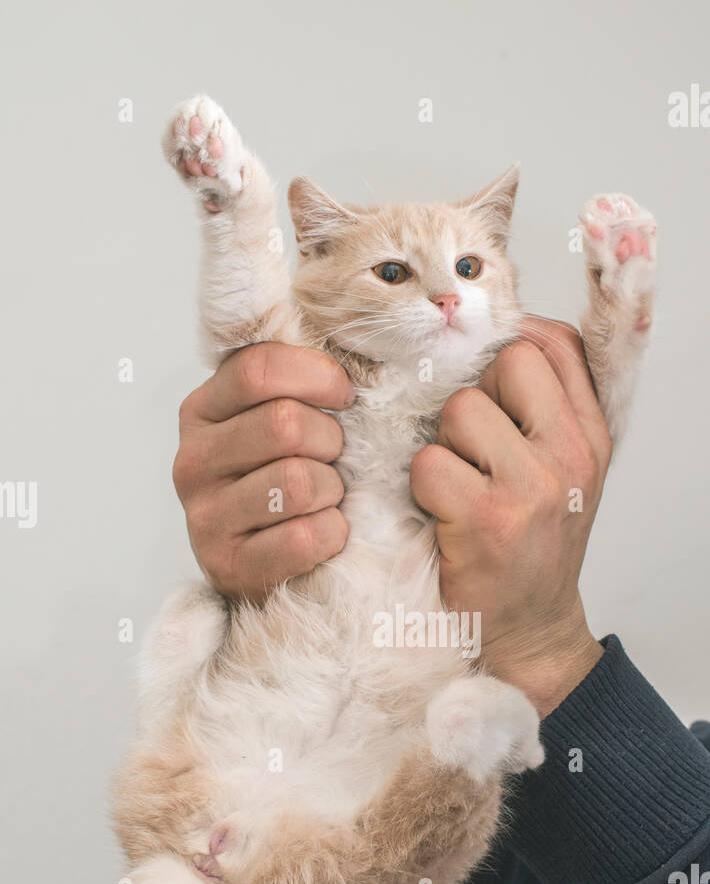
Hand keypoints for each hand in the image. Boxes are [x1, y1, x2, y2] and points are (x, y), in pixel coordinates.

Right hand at [173, 343, 354, 601]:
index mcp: (202, 410)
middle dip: (331, 441)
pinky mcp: (227, 566)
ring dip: (332, 491)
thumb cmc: (281, 482)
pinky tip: (324, 533)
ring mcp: (204, 517)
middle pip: (285, 424)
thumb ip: (289, 376)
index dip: (316, 376)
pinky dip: (332, 534)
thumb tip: (332, 314)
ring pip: (298, 482)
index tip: (344, 395)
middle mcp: (192, 461)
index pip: (259, 368)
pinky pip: (305, 537)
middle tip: (334, 458)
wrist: (262, 569)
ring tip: (325, 497)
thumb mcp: (273, 418)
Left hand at [410, 317, 610, 717]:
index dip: (513, 346)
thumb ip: (546, 410)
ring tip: (458, 488)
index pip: (558, 343)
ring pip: (460, 410)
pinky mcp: (488, 519)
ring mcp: (533, 486)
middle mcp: (573, 455)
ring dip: (443, 446)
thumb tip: (494, 335)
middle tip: (474, 449)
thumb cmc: (534, 548)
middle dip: (475, 395)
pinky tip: (443, 517)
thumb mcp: (565, 474)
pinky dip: (423, 488)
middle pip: (508, 360)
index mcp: (592, 436)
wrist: (533, 634)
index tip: (492, 387)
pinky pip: (430, 463)